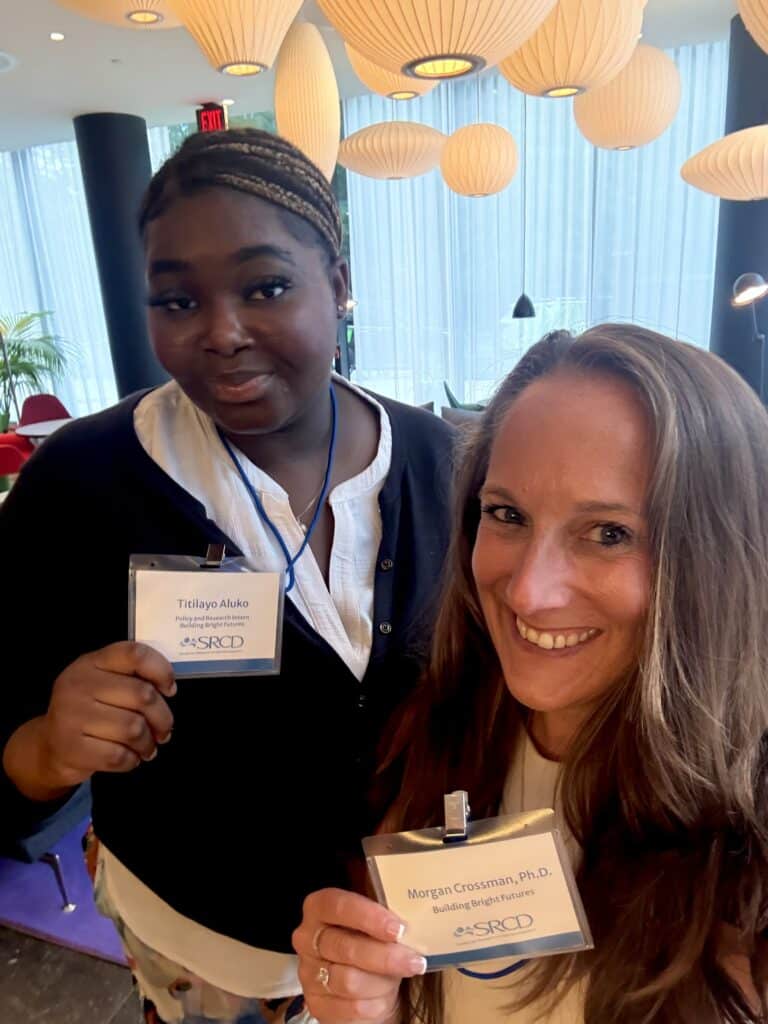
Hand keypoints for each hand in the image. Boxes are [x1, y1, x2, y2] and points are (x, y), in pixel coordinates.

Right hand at [37, 641, 175, 787]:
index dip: (161, 670)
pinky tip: (130, 757)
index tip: (169, 689)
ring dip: (148, 743)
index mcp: (91, 662)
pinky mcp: (71, 748)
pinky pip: (119, 756)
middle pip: (143, 695)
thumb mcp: (103, 682)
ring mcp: (72, 716)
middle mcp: (79, 684)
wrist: (48, 745)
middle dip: (163, 718)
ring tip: (147, 746)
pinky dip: (132, 760)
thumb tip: (168, 690)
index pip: (135, 654)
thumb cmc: (88, 710)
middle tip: (164, 729)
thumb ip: (132, 676)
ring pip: (134, 729)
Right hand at [293, 888, 426, 1023]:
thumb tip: (413, 922)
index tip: (398, 929)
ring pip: (349, 980)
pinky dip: (376, 1003)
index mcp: (319, 907)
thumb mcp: (377, 922)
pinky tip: (386, 996)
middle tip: (415, 961)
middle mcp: (307, 938)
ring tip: (400, 977)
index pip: (338, 906)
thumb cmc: (372, 941)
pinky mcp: (317, 1004)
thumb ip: (386, 917)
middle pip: (346, 948)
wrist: (366, 981)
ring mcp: (308, 973)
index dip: (368, 916)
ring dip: (383, 981)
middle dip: (386, 956)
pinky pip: (351, 1006)